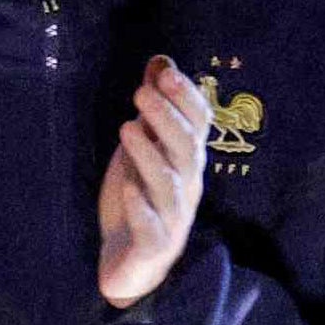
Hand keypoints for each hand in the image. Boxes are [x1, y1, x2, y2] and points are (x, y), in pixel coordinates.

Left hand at [97, 57, 210, 310]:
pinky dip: (142, 209)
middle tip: (141, 92)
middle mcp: (186, 187)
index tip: (166, 72)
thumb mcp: (142, 148)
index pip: (197, 126)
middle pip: (185, 150)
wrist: (129, 264)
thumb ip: (153, 109)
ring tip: (126, 128)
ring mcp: (173, 218)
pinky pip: (153, 228)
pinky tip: (128, 190)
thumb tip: (160, 60)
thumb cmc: (139, 199)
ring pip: (169, 185)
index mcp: (185, 162)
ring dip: (150, 156)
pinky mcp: (154, 246)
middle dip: (167, 119)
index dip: (186, 99)